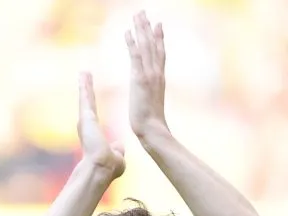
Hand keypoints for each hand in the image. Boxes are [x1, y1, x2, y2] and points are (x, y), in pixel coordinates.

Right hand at [77, 71, 124, 178]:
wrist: (101, 169)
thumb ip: (116, 150)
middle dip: (85, 90)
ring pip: (85, 98)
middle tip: (84, 77)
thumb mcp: (115, 156)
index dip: (91, 106)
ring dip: (84, 85)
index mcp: (92, 134)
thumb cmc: (108, 168)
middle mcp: (86, 126)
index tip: (90, 98)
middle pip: (86, 103)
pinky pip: (85, 97)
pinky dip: (84, 86)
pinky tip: (84, 74)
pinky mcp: (86, 117)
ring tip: (83, 72)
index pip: (92, 116)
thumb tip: (119, 148)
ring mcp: (85, 121)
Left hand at [125, 11, 168, 138]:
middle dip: (148, 27)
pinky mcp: (140, 79)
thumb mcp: (151, 104)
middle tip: (143, 12)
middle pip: (153, 44)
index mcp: (159, 78)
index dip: (159, 38)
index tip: (157, 24)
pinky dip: (132, 43)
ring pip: (146, 46)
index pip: (160, 53)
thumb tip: (150, 95)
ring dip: (141, 29)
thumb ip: (151, 96)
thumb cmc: (150, 123)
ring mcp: (149, 74)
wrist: (152, 130)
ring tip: (137, 15)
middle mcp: (157, 73)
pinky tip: (128, 32)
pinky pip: (136, 56)